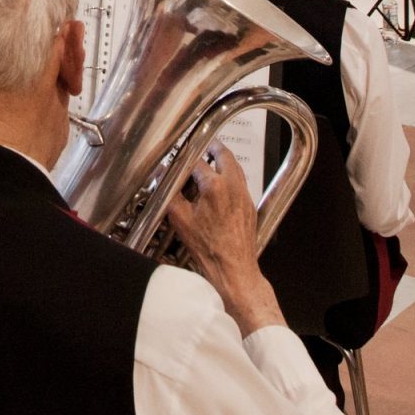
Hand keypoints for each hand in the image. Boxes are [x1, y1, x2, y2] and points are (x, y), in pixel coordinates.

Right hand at [163, 142, 284, 338]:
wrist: (233, 269)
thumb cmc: (208, 248)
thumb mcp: (180, 219)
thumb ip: (171, 193)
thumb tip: (164, 178)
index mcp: (214, 186)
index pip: (197, 162)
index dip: (185, 159)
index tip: (178, 160)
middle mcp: (233, 187)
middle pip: (225, 156)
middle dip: (213, 147)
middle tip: (204, 145)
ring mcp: (244, 196)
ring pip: (237, 168)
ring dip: (225, 161)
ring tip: (213, 160)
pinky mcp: (250, 206)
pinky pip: (242, 183)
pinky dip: (232, 177)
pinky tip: (222, 186)